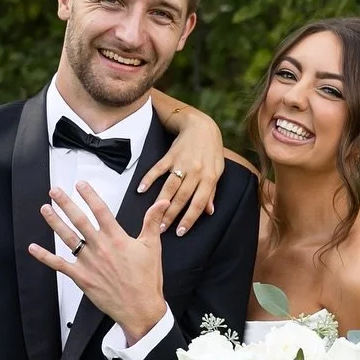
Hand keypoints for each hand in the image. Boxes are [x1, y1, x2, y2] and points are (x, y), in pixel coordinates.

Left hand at [30, 180, 170, 343]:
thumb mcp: (152, 247)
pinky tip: (34, 248)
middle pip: (79, 220)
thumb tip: (161, 203)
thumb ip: (152, 222)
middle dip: (65, 203)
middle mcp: (100, 247)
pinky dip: (45, 257)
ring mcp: (89, 262)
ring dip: (54, 222)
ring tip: (45, 209)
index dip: (89, 195)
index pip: (100, 210)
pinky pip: (59, 265)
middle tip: (54, 191)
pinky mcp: (82, 278)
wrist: (140, 308)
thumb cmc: (147, 281)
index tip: (80, 184)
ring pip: (67, 238)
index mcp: (116, 238)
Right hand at [137, 110, 225, 235]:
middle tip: (162, 229)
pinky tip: (141, 190)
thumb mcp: (218, 171)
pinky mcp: (169, 156)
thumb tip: (209, 211)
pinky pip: (158, 169)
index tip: (180, 232)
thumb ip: (211, 191)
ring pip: (170, 187)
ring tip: (153, 216)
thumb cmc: (211, 151)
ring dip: (160, 203)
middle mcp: (195, 172)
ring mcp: (181, 163)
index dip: (189, 219)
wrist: (202, 126)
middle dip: (171, 215)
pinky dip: (149, 179)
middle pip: (182, 198)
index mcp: (209, 178)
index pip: (198, 203)